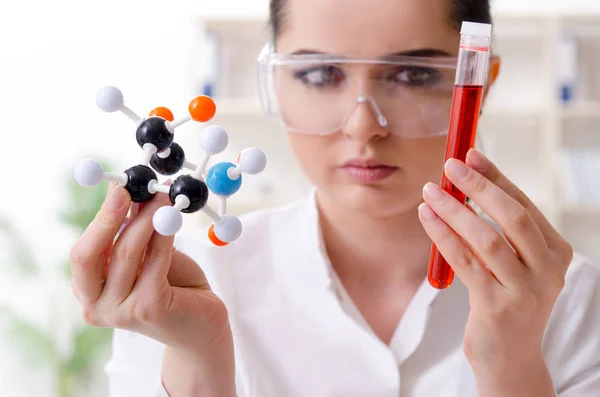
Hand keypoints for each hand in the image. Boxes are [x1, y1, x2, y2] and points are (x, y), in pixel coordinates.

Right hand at [69, 182, 232, 363]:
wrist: (201, 325)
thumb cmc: (174, 287)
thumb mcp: (149, 255)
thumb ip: (136, 232)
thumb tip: (134, 191)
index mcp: (89, 290)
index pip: (82, 251)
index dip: (100, 217)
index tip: (119, 188)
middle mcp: (96, 305)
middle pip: (88, 255)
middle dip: (107, 217)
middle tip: (128, 190)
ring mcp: (120, 311)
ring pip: (126, 253)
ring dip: (146, 219)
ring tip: (163, 197)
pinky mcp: (148, 309)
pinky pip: (154, 261)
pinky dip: (163, 235)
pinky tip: (172, 218)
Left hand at [418, 148, 571, 395]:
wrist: (510, 357)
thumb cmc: (506, 300)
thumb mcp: (513, 264)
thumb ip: (497, 229)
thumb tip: (463, 182)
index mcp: (555, 252)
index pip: (524, 203)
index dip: (496, 176)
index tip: (471, 154)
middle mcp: (547, 270)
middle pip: (511, 216)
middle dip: (478, 186)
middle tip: (449, 165)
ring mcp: (524, 290)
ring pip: (486, 238)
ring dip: (454, 209)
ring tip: (429, 191)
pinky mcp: (496, 307)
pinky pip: (464, 261)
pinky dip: (442, 235)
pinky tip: (426, 217)